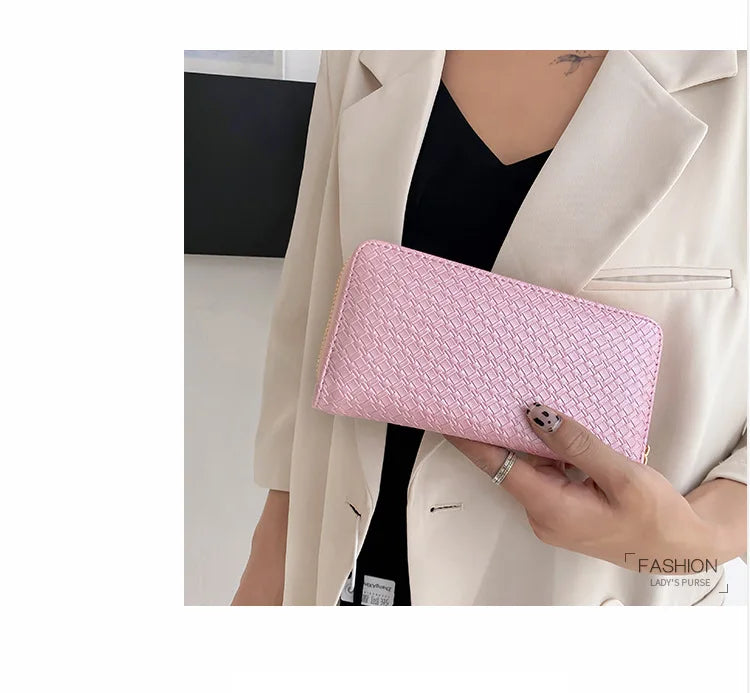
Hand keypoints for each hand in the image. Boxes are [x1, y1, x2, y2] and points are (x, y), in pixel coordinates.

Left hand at [445, 402, 733, 573]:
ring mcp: (552, 512)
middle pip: (509, 465)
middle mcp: (543, 513)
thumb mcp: (622, 476)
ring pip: (527, 467)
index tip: (448, 416)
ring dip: (522, 439)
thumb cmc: (657, 518)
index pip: (499, 467)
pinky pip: (544, 473)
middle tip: (484, 393)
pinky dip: (543, 451)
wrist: (679, 548)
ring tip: (513, 401)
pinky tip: (548, 427)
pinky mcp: (564, 507)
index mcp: (552, 509)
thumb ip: (578, 445)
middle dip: (495, 431)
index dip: (470, 441)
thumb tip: (537, 415)